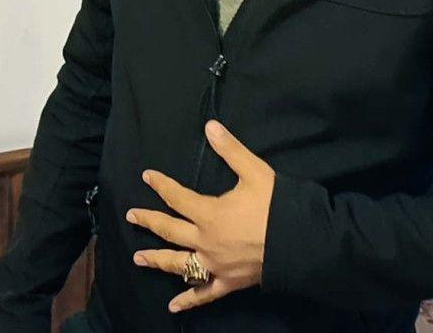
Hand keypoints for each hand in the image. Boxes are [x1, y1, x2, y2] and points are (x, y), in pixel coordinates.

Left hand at [125, 119, 275, 313]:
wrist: (301, 243)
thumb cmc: (277, 205)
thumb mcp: (254, 171)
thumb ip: (230, 149)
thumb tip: (210, 125)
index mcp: (209, 213)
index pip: (177, 197)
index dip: (161, 185)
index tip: (147, 177)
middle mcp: (205, 241)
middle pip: (170, 230)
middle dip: (149, 221)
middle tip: (131, 216)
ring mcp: (215, 265)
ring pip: (178, 263)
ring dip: (157, 260)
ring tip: (138, 258)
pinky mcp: (228, 282)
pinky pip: (204, 294)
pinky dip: (188, 300)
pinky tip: (173, 306)